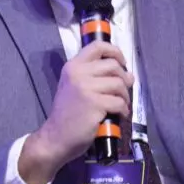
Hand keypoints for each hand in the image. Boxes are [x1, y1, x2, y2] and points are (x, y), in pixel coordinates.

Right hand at [18, 41, 133, 183]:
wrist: (56, 137)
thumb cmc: (67, 113)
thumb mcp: (74, 86)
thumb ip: (94, 76)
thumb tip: (127, 74)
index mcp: (73, 66)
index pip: (98, 46)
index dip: (115, 51)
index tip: (121, 63)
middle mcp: (79, 73)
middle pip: (113, 66)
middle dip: (123, 78)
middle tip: (123, 90)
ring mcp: (87, 88)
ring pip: (119, 83)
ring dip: (124, 96)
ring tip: (121, 104)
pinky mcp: (95, 104)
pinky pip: (119, 102)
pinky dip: (123, 110)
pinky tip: (119, 115)